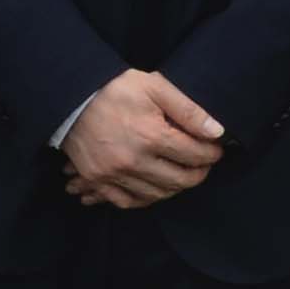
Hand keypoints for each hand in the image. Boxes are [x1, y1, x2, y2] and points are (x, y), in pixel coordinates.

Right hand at [61, 70, 225, 208]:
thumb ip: (188, 109)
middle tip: (203, 165)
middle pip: (179, 180)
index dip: (212, 154)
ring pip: (156, 195)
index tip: (216, 149)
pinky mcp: (97, 179)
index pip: (195, 155)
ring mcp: (114, 173)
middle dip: (198, 174)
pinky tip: (153, 190)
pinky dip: (144, 200)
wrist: (72, 97)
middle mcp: (134, 160)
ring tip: (181, 175)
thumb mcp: (154, 87)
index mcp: (151, 136)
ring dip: (175, 188)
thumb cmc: (115, 89)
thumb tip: (217, 132)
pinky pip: (126, 201)